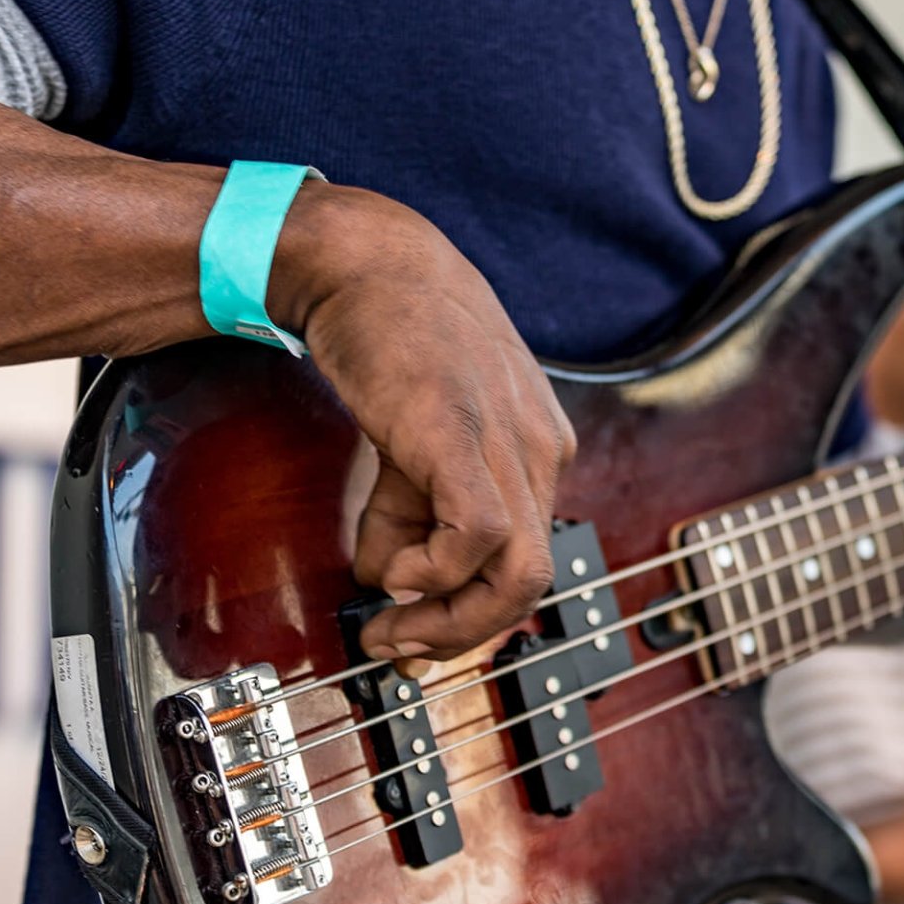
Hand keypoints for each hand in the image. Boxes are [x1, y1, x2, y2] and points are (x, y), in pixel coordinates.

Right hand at [272, 186, 574, 661]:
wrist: (361, 259)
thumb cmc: (390, 336)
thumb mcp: (411, 439)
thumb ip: (408, 509)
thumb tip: (390, 577)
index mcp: (538, 448)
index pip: (528, 557)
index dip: (472, 609)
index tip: (415, 629)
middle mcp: (541, 450)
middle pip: (533, 581)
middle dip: (462, 632)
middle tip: (398, 644)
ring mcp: (513, 444)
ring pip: (521, 575)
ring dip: (451, 620)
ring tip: (390, 621)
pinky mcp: (467, 436)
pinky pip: (480, 537)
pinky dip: (436, 573)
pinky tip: (395, 567)